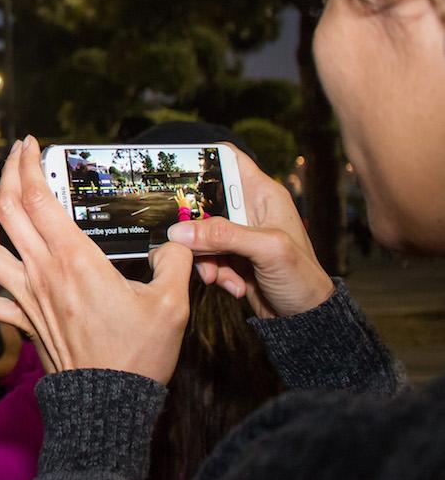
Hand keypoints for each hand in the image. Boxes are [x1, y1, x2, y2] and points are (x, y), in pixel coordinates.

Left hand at [0, 136, 193, 382]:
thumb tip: (175, 240)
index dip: (28, 164)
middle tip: (15, 155)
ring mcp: (26, 298)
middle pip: (6, 211)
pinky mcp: (23, 323)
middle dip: (6, 174)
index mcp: (74, 260)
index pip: (38, 198)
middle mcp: (42, 273)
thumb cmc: (138, 356)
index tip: (30, 143)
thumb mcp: (171, 303)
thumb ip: (174, 262)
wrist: (107, 406)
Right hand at [166, 145, 333, 317]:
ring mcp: (237, 234)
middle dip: (192, 224)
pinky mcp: (229, 256)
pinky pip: (204, 255)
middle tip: (187, 243)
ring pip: (199, 232)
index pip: (228, 159)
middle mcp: (248, 209)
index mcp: (263, 194)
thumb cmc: (302, 278)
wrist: (304, 319)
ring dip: (202, 256)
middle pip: (203, 200)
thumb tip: (181, 232)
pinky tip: (230, 285)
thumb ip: (224, 235)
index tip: (176, 172)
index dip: (202, 159)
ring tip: (217, 276)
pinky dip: (210, 271)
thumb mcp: (266, 250)